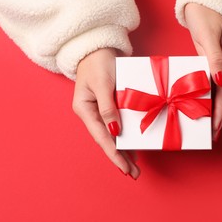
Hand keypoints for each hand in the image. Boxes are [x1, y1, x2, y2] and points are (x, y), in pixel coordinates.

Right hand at [73, 48, 139, 178]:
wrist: (97, 47)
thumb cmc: (98, 62)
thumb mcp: (103, 84)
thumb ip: (108, 108)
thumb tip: (115, 131)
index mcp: (85, 110)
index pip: (102, 137)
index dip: (114, 154)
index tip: (125, 168)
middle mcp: (92, 114)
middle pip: (107, 141)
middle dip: (121, 158)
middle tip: (134, 174)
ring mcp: (100, 111)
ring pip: (113, 136)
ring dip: (124, 150)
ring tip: (135, 166)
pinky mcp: (110, 106)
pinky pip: (118, 125)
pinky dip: (126, 136)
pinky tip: (133, 147)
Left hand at [185, 3, 221, 140]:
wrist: (203, 3)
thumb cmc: (205, 15)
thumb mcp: (209, 35)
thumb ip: (214, 58)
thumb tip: (219, 80)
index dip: (220, 109)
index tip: (215, 126)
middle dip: (218, 115)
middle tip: (212, 135)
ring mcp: (220, 64)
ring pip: (217, 91)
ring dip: (212, 109)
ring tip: (207, 127)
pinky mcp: (210, 62)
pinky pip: (209, 84)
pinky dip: (206, 97)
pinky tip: (201, 106)